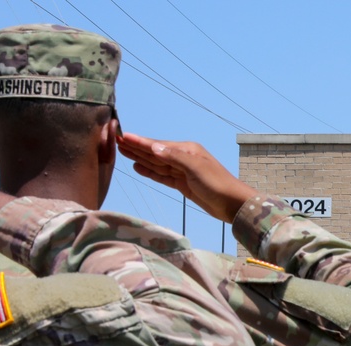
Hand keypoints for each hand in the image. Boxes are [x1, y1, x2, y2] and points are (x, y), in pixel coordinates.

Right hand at [116, 134, 257, 221]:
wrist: (233, 204)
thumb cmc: (217, 184)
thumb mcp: (195, 168)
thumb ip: (174, 157)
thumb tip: (153, 148)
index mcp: (187, 150)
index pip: (158, 145)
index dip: (140, 142)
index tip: (123, 136)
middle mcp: (183, 158)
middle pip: (155, 153)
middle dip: (136, 148)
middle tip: (117, 142)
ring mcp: (182, 171)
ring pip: (157, 164)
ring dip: (140, 159)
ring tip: (123, 153)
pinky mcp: (183, 185)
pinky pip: (163, 176)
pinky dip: (150, 172)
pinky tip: (139, 168)